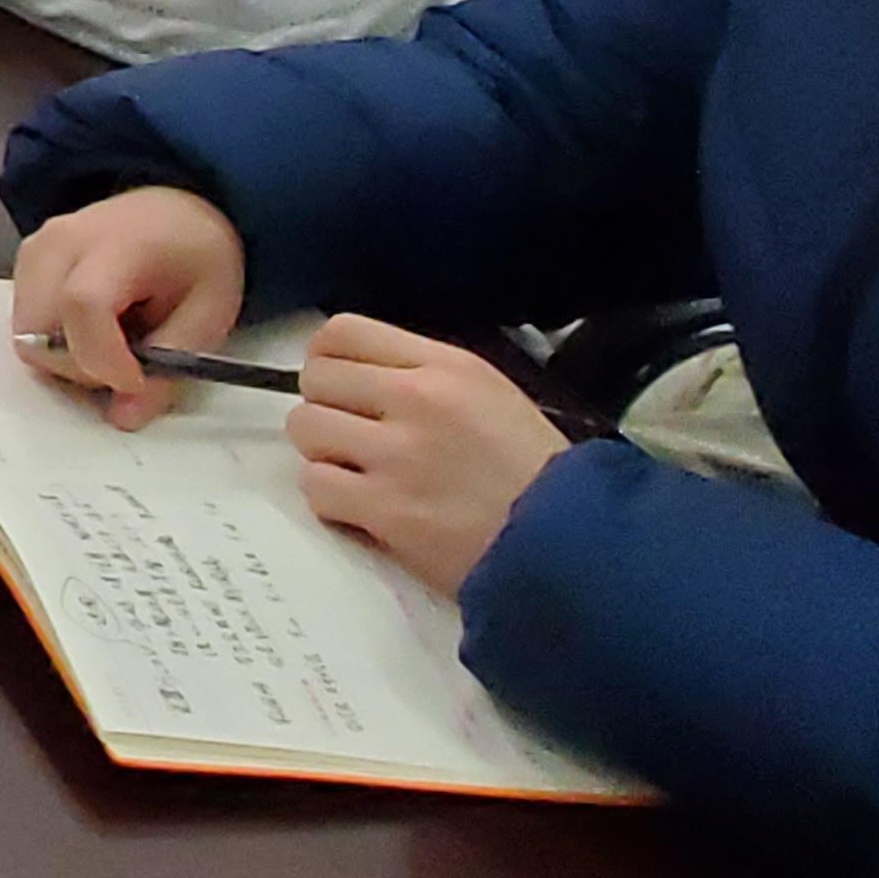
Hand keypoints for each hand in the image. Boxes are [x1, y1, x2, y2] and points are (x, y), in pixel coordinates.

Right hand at [8, 187, 248, 430]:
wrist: (174, 209)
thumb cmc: (196, 254)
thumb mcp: (209, 312)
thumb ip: (171, 365)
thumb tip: (125, 415)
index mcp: (119, 244)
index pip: (82, 305)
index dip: (102, 358)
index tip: (136, 382)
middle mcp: (61, 241)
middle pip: (41, 329)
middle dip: (83, 366)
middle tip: (129, 363)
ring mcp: (36, 249)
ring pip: (24, 335)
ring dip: (66, 358)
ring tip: (113, 340)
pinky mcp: (25, 262)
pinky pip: (23, 324)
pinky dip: (55, 342)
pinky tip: (92, 327)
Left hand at [288, 317, 573, 595]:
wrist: (572, 546)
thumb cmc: (539, 474)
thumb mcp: (493, 396)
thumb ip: (426, 376)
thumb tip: (361, 375)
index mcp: (446, 365)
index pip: (342, 332)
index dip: (325, 359)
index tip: (337, 385)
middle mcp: (416, 399)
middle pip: (315, 378)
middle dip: (325, 407)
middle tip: (352, 437)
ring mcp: (398, 455)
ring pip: (306, 429)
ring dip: (324, 453)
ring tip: (358, 474)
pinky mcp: (387, 510)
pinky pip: (316, 486)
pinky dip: (330, 500)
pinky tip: (362, 508)